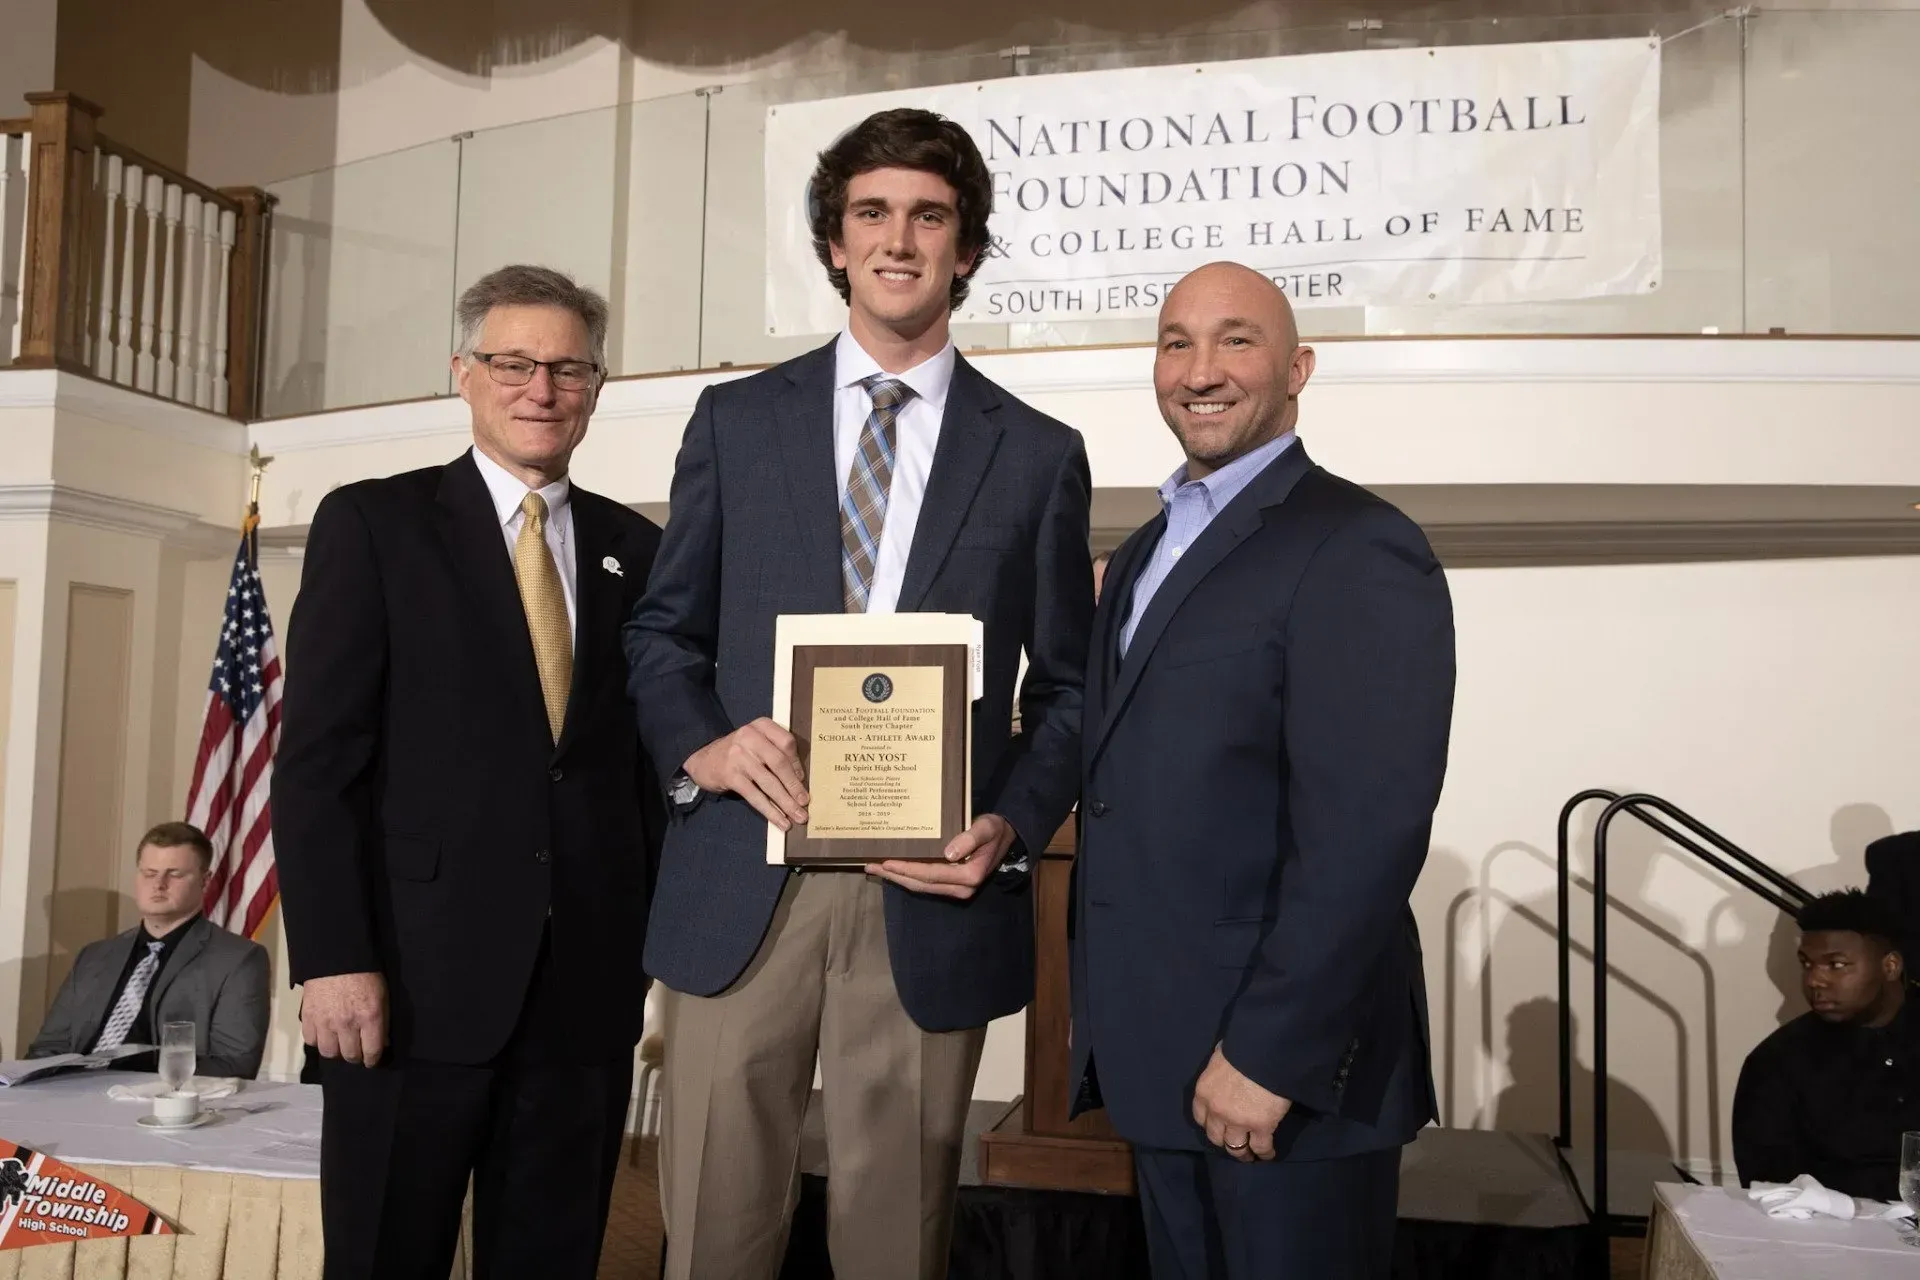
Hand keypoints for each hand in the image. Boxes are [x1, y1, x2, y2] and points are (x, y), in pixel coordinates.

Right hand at [302, 972, 388, 1066]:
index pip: (371, 1052)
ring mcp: (325, 1022)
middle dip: (356, 1056)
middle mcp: (347, 1024)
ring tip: (340, 1044)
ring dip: (336, 1051)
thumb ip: (383, 1021)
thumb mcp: (383, 995)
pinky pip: (311, 1041)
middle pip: (350, 1055)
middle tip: (357, 1051)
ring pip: (329, 1053)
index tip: (372, 1060)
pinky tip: (325, 1034)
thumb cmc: (364, 974)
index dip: (373, 1060)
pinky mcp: (308, 1017)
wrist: (336, 957)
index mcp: (369, 1017)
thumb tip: (382, 1043)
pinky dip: (318, 1040)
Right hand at [684, 718, 807, 828]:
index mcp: (761, 726)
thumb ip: (775, 751)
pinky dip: (770, 810)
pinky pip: (755, 796)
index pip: (786, 742)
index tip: (803, 780)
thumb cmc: (737, 752)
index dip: (797, 763)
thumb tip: (800, 780)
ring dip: (786, 802)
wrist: (703, 759)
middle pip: (779, 763)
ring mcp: (739, 757)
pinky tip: (780, 821)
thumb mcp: (755, 741)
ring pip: (769, 782)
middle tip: (805, 803)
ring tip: (798, 816)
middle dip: (794, 786)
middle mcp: (750, 737)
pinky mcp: (731, 776)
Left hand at [866, 813, 1017, 900]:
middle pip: (921, 884)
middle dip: (895, 876)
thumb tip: (949, 853)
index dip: (908, 870)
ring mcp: (957, 889)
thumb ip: (970, 838)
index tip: (887, 862)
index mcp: (970, 876)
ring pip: (921, 886)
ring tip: (876, 869)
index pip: (931, 874)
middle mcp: (962, 888)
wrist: (1005, 836)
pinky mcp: (952, 885)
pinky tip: (895, 870)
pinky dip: (908, 877)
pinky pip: (926, 883)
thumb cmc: (995, 829)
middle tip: (871, 867)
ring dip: (898, 878)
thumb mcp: (986, 828)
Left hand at [1192, 1044, 1290, 1161]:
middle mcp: (1217, 1112)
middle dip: (1224, 1142)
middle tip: (1234, 1145)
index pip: (1201, 1118)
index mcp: (1204, 1093)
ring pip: (1236, 1148)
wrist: (1264, 1052)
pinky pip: (1261, 1147)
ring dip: (1242, 1154)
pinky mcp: (1261, 1127)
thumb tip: (1223, 1060)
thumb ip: (1219, 1067)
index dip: (1210, 1125)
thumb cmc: (1243, 1048)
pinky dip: (1265, 1153)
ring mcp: (1238, 1122)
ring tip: (1250, 1156)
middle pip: (1216, 1137)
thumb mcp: (1221, 1056)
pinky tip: (1268, 1154)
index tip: (1218, 1128)